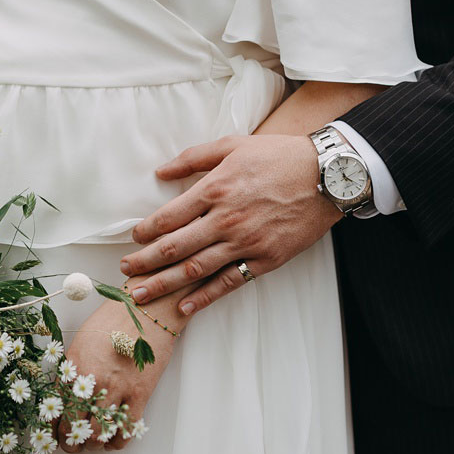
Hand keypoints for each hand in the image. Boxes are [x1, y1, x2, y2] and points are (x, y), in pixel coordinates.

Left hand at [55, 285, 186, 451]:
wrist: (147, 311)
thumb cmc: (114, 320)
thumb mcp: (82, 340)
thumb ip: (73, 369)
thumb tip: (66, 394)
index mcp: (74, 367)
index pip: (57, 409)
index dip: (55, 429)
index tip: (56, 434)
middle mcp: (93, 381)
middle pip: (75, 426)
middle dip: (71, 442)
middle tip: (73, 445)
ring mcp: (117, 389)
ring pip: (99, 433)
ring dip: (92, 444)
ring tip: (92, 443)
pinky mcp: (140, 394)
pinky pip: (126, 429)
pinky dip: (117, 442)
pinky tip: (113, 441)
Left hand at [119, 134, 340, 311]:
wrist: (328, 175)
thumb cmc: (279, 156)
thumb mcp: (233, 145)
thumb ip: (194, 158)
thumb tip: (161, 172)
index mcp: (215, 189)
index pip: (169, 217)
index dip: (146, 231)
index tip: (134, 239)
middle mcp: (226, 219)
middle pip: (175, 247)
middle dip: (145, 262)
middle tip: (125, 272)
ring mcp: (246, 242)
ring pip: (196, 269)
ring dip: (165, 285)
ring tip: (142, 295)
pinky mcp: (266, 259)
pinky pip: (229, 283)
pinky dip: (205, 298)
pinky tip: (185, 307)